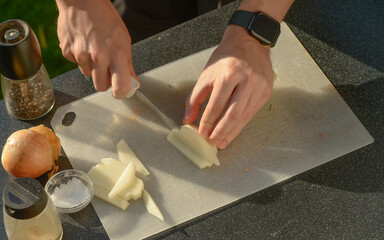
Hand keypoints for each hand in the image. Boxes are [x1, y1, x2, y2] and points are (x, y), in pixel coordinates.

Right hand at [56, 0, 136, 97]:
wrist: (82, 1)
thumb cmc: (105, 18)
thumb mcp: (123, 39)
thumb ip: (127, 63)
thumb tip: (132, 81)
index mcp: (116, 55)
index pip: (120, 86)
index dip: (120, 93)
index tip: (120, 92)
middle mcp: (98, 57)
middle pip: (100, 86)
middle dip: (104, 81)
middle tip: (107, 68)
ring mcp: (81, 55)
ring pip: (88, 75)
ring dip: (92, 67)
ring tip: (94, 49)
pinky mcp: (67, 52)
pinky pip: (76, 64)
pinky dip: (80, 57)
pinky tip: (84, 43)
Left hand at [183, 25, 274, 148]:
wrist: (249, 42)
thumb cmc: (226, 57)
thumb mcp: (206, 74)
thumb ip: (195, 98)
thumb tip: (188, 119)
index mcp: (228, 75)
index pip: (216, 105)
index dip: (208, 122)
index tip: (202, 133)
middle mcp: (246, 81)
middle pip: (232, 114)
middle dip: (221, 132)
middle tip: (212, 142)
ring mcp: (258, 87)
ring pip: (244, 117)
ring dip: (232, 132)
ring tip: (222, 142)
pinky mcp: (266, 91)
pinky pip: (252, 113)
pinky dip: (241, 124)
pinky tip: (233, 131)